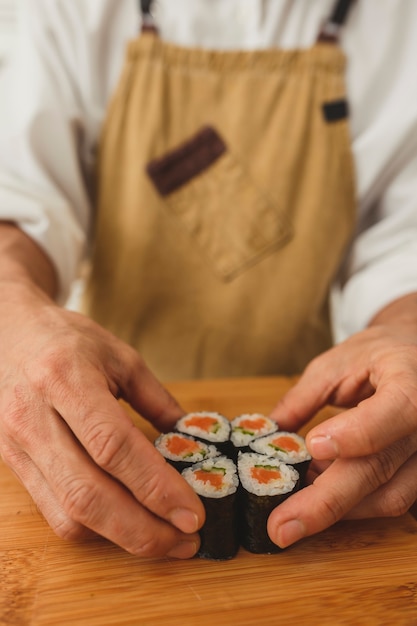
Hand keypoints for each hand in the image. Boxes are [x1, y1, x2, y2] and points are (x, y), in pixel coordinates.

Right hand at [0, 283, 204, 558]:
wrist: (4, 334)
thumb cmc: (65, 339)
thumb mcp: (118, 355)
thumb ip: (156, 399)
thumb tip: (191, 441)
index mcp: (65, 379)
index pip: (112, 446)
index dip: (155, 486)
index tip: (192, 513)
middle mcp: (34, 417)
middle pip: (88, 494)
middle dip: (143, 529)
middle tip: (186, 541)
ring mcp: (17, 445)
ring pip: (68, 514)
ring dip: (122, 538)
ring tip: (165, 540)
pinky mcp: (13, 464)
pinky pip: (53, 512)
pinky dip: (95, 529)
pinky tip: (126, 524)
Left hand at [267, 319, 416, 547]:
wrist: (414, 359)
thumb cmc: (377, 355)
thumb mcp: (336, 364)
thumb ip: (303, 398)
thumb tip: (266, 434)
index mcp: (411, 382)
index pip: (396, 410)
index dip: (356, 433)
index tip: (313, 446)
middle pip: (379, 468)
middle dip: (325, 502)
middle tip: (282, 526)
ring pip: (386, 496)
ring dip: (334, 506)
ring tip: (291, 505)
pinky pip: (388, 500)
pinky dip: (350, 505)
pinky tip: (317, 494)